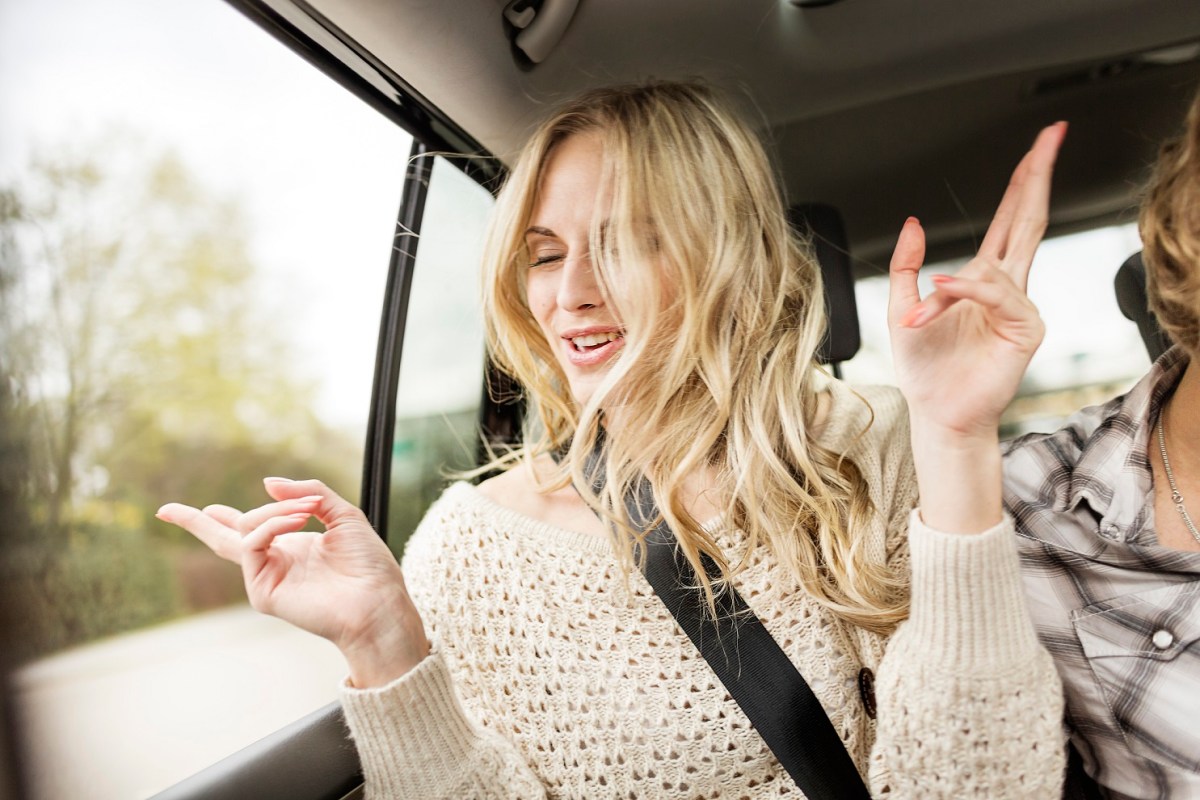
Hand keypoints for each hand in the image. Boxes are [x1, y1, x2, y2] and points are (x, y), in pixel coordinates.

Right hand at [156, 477, 429, 686]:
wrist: (378, 600)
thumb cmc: (369, 564)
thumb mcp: (343, 516)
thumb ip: (308, 493)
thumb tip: (267, 482)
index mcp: (293, 546)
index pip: (251, 529)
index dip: (224, 518)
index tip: (207, 509)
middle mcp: (276, 561)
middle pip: (223, 538)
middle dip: (196, 522)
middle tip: (165, 509)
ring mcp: (266, 577)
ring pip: (244, 530)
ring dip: (275, 511)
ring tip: (307, 509)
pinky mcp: (262, 592)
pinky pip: (254, 544)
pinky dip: (273, 524)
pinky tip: (297, 520)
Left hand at [889, 122, 1066, 438]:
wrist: (935, 413)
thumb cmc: (925, 369)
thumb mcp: (901, 307)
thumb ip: (906, 265)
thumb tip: (913, 223)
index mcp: (980, 278)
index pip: (1008, 218)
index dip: (1024, 179)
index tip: (1040, 144)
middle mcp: (1005, 287)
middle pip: (1028, 219)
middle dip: (1038, 176)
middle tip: (1052, 135)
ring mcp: (1019, 306)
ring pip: (995, 266)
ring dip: (950, 289)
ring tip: (922, 316)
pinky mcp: (1025, 328)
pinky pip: (1000, 295)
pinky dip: (968, 291)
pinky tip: (947, 295)